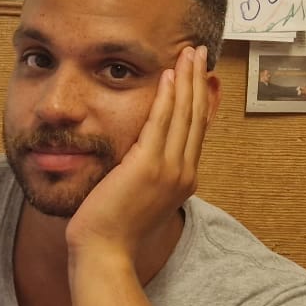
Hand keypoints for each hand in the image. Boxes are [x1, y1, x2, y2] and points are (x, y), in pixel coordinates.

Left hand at [65, 45, 209, 263]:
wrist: (104, 252)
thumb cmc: (113, 230)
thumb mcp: (139, 197)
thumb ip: (147, 175)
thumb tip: (142, 159)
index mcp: (183, 180)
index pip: (196, 130)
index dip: (200, 99)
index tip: (201, 75)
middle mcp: (184, 173)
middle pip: (197, 116)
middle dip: (199, 81)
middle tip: (200, 52)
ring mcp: (170, 170)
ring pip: (184, 115)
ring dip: (188, 80)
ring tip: (189, 53)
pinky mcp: (149, 166)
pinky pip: (162, 123)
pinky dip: (168, 97)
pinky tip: (170, 76)